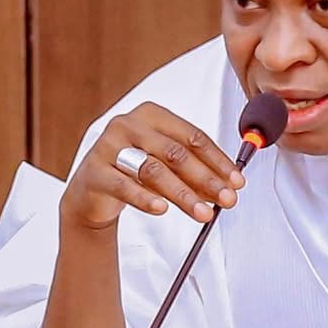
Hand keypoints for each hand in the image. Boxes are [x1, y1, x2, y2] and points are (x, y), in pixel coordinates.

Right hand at [63, 102, 244, 231]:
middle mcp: (129, 125)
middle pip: (175, 153)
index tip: (236, 181)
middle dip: (206, 179)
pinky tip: (162, 210)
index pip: (192, 136)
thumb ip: (193, 171)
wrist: (91, 191)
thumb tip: (228, 185)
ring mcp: (108, 146)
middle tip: (227, 199)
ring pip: (153, 170)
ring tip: (203, 213)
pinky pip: (124, 186)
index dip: (218, 160)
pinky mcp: (95, 171)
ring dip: (183, 194)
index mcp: (151, 114)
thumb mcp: (165, 166)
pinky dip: (146, 198)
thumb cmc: (132, 172)